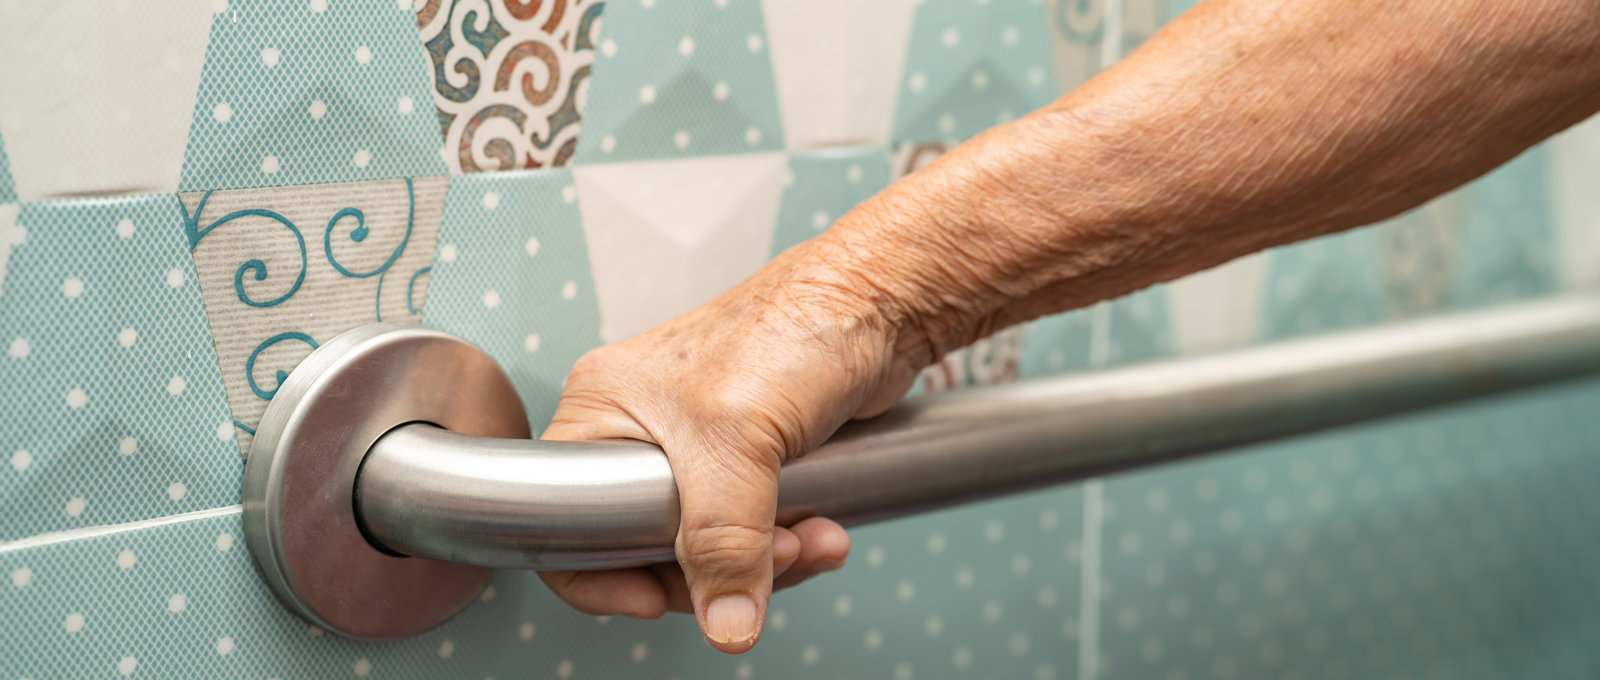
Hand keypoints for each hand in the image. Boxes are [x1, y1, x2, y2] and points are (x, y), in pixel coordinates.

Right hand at [538, 240, 924, 652]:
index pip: (568, 518)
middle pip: (646, 547)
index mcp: (604, 409)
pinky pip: (754, 530)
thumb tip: (725, 622)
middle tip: (766, 563)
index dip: (603, 570)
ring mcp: (699, 447)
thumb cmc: (795, 324)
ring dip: (767, 561)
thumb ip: (723, 541)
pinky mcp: (750, 460)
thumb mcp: (736, 441)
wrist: (877, 304)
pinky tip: (825, 530)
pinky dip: (789, 542)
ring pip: (709, 547)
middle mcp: (642, 429)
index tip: (656, 600)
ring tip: (811, 540)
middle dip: (715, 569)